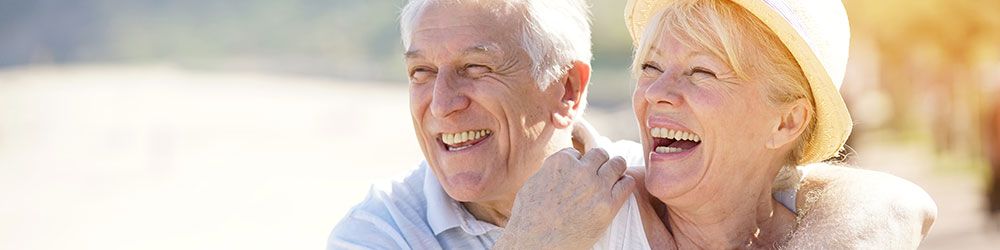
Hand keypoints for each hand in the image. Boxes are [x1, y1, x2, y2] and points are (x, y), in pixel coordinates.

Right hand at [495, 148, 636, 249]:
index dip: (578, 164)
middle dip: (599, 163)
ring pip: (618, 164)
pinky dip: (624, 184)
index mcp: (560, 162)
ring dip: (616, 170)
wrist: (536, 243)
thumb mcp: (532, 184)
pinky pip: (627, 184)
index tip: (577, 176)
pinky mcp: (608, 206)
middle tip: (598, 176)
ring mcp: (596, 187)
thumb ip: (549, 171)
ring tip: (612, 180)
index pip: (577, 153)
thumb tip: (558, 166)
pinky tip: (618, 191)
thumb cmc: (529, 218)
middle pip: (601, 154)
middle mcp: (580, 170)